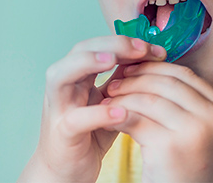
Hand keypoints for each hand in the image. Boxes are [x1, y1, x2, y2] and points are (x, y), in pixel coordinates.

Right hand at [19, 36, 166, 181]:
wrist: (67, 170)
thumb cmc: (87, 136)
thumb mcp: (107, 102)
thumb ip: (119, 81)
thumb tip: (146, 58)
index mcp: (76, 78)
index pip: (95, 46)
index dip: (123, 42)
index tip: (154, 48)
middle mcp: (63, 88)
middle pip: (78, 52)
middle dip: (109, 45)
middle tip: (140, 48)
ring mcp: (58, 109)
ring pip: (61, 76)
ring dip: (87, 63)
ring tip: (113, 61)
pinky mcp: (62, 133)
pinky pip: (76, 119)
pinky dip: (97, 113)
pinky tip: (120, 110)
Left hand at [102, 62, 212, 182]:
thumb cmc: (184, 165)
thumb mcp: (194, 129)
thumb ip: (183, 101)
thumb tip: (150, 64)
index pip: (183, 74)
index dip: (154, 68)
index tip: (130, 69)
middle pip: (166, 83)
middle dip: (135, 80)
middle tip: (113, 83)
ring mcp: (196, 131)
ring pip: (149, 99)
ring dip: (123, 97)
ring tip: (107, 99)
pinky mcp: (171, 146)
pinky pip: (136, 120)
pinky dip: (118, 115)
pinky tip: (108, 118)